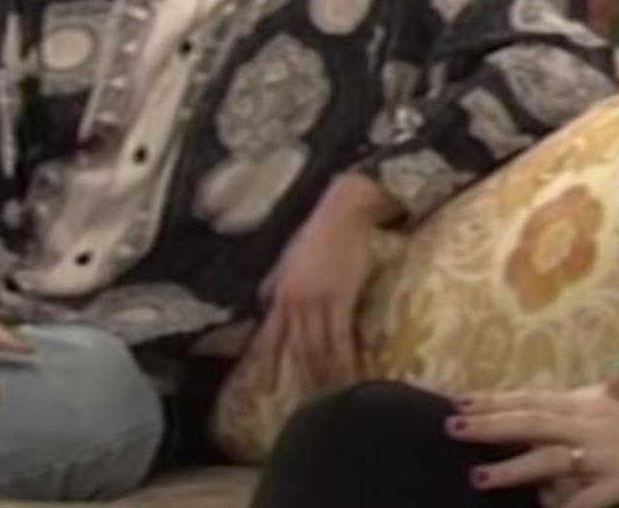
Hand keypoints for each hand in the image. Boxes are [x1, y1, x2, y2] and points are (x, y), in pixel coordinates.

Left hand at [252, 175, 396, 388]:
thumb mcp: (289, 259)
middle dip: (301, 380)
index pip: (269, 339)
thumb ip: (276, 285)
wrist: (344, 209)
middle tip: (309, 409)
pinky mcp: (338, 298)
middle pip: (294, 350)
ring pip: (316, 350)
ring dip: (324, 378)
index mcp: (278, 294)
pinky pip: (339, 340)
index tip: (271, 391)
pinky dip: (344, 362)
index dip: (269, 366)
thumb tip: (266, 302)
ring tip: (332, 403)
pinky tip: (351, 378)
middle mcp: (291, 302)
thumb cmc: (320, 230)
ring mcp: (314, 301)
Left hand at [446, 381, 618, 507]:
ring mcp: (607, 455)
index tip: (460, 399)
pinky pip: (588, 501)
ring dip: (513, 468)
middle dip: (489, 424)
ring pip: (550, 460)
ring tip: (478, 475)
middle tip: (451, 425)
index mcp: (591, 404)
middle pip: (532, 421)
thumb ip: (587, 411)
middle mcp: (593, 424)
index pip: (532, 399)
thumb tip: (556, 417)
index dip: (495, 400)